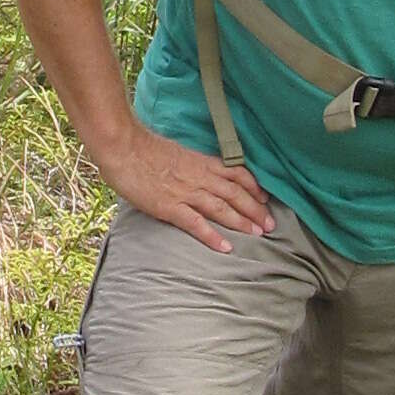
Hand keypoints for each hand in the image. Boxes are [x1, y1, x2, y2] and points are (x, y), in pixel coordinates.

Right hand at [99, 122, 274, 252]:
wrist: (123, 147)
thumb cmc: (142, 148)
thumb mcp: (175, 152)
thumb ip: (189, 164)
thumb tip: (194, 172)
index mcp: (200, 162)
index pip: (236, 172)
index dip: (253, 186)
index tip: (265, 198)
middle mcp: (199, 177)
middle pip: (235, 193)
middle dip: (255, 209)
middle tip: (271, 224)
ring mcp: (185, 192)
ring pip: (222, 208)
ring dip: (242, 222)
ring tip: (258, 234)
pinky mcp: (169, 207)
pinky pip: (196, 224)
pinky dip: (213, 237)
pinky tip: (226, 247)